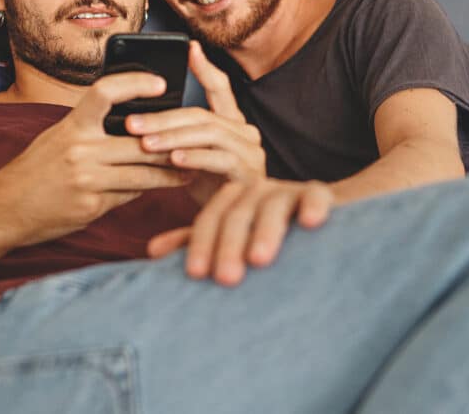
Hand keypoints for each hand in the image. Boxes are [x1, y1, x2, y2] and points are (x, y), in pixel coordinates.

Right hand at [0, 72, 190, 247]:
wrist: (3, 209)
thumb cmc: (34, 170)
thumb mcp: (57, 138)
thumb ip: (92, 131)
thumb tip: (134, 128)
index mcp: (71, 125)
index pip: (105, 91)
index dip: (135, 83)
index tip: (161, 83)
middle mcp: (80, 150)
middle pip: (140, 142)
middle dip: (171, 143)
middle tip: (197, 140)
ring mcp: (87, 180)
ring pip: (143, 173)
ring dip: (170, 173)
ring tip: (191, 169)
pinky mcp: (91, 206)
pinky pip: (128, 196)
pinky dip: (145, 190)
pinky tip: (161, 187)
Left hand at [126, 41, 264, 203]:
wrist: (234, 229)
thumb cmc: (207, 189)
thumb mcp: (190, 157)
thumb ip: (177, 136)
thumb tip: (137, 118)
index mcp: (232, 123)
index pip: (221, 88)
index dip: (205, 68)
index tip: (189, 48)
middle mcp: (246, 133)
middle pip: (202, 115)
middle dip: (164, 118)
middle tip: (132, 123)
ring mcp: (251, 152)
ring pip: (208, 133)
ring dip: (173, 137)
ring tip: (145, 143)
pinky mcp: (249, 174)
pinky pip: (220, 159)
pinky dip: (195, 157)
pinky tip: (173, 160)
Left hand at [147, 177, 333, 285]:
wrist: (312, 215)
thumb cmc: (262, 233)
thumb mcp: (227, 236)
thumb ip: (193, 241)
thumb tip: (151, 251)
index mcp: (229, 197)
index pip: (209, 220)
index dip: (200, 245)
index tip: (195, 274)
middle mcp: (254, 189)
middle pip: (236, 214)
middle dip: (229, 245)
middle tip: (225, 278)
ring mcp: (285, 190)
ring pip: (272, 207)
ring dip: (265, 231)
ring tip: (259, 259)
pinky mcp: (317, 194)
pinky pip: (315, 196)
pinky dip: (313, 205)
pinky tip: (310, 223)